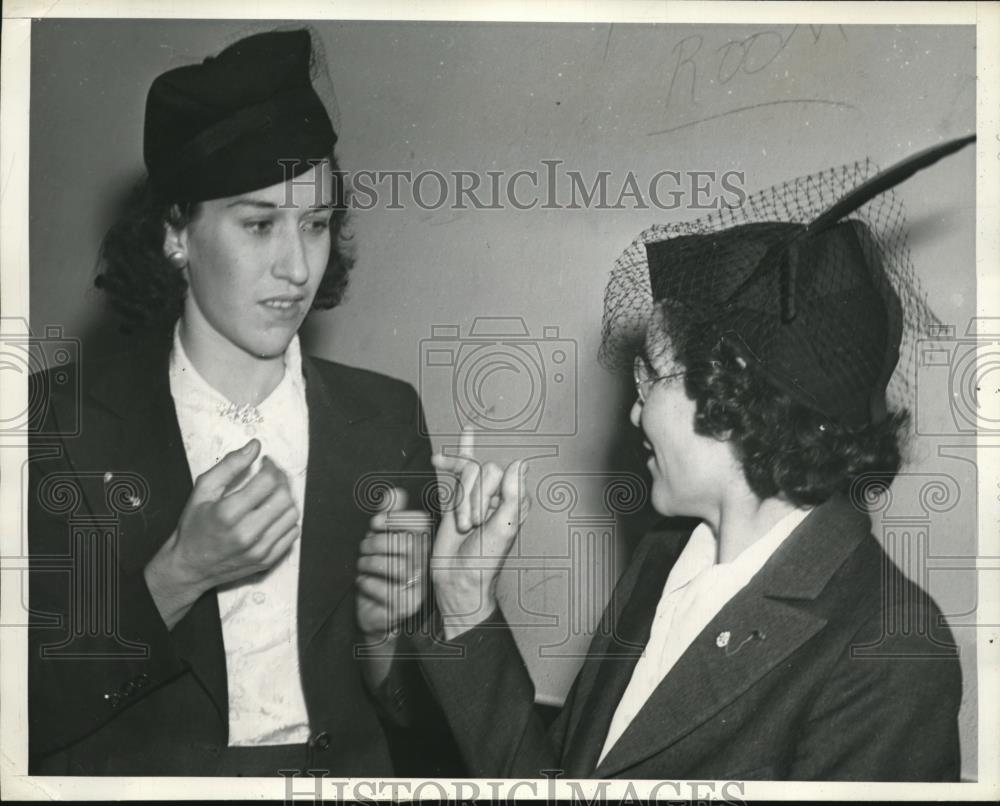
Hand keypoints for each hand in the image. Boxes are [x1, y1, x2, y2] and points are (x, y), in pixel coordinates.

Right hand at [144, 439, 300, 627]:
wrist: (190, 567)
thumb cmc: (194, 526)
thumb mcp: (203, 490)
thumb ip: (229, 465)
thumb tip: (255, 446)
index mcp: (228, 514)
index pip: (267, 482)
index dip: (271, 466)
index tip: (266, 462)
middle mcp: (247, 534)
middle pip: (284, 498)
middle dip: (282, 480)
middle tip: (272, 475)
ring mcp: (259, 550)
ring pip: (292, 515)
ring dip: (287, 498)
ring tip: (273, 493)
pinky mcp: (268, 560)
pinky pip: (292, 533)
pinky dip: (287, 519)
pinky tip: (273, 514)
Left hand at [356, 487, 431, 641]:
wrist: (375, 613)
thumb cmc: (380, 574)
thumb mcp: (382, 541)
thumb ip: (389, 517)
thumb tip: (394, 492)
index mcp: (423, 546)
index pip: (421, 524)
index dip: (396, 519)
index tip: (374, 523)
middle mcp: (425, 567)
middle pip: (406, 544)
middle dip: (377, 542)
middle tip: (363, 547)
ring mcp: (418, 588)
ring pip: (396, 567)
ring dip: (369, 563)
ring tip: (361, 565)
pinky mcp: (405, 607)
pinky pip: (385, 591)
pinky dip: (367, 584)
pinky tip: (362, 582)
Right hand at [430, 428, 529, 638]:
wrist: (458, 578)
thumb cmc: (483, 560)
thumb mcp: (503, 529)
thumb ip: (513, 496)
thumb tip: (521, 463)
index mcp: (516, 500)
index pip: (498, 473)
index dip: (483, 495)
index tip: (479, 521)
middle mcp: (500, 494)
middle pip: (480, 470)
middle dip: (470, 499)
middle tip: (470, 526)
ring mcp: (479, 495)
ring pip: (465, 472)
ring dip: (460, 501)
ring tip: (462, 524)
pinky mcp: (459, 497)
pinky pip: (462, 467)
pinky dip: (464, 449)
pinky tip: (467, 432)